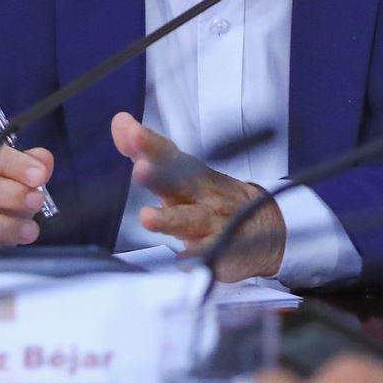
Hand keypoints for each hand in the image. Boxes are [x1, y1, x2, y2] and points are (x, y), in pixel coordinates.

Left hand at [110, 112, 280, 280]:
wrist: (262, 223)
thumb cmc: (211, 196)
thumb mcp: (181, 171)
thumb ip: (149, 150)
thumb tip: (119, 121)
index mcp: (189, 173)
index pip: (167, 154)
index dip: (149, 143)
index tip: (131, 132)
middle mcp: (201, 194)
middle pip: (178, 181)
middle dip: (158, 175)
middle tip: (140, 169)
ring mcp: (214, 222)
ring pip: (190, 219)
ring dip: (169, 218)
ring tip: (147, 218)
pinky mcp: (225, 250)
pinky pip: (211, 253)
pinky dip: (198, 257)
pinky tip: (183, 260)